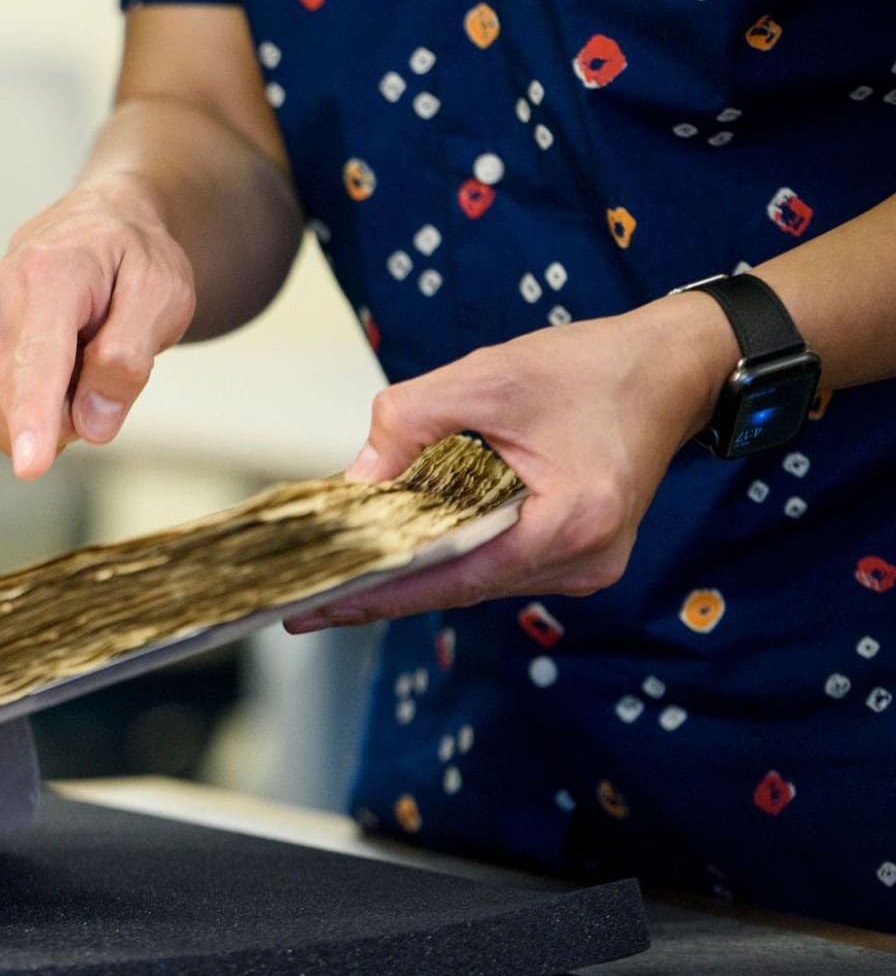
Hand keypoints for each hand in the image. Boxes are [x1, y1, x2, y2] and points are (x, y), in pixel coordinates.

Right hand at [0, 177, 195, 477]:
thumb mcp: (162, 296)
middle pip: (28, 402)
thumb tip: (91, 423)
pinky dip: (21, 411)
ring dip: (49, 408)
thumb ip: (129, 358)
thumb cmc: (129, 262)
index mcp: (48, 275)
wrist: (90, 231)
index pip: (40, 361)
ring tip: (70, 352)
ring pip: (7, 419)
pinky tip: (42, 373)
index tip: (29, 466)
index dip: (35, 418)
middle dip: (74, 406)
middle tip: (99, 350)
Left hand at [284, 291, 737, 631]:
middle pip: (461, 585)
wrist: (672, 367)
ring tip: (337, 570)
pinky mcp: (579, 556)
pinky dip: (450, 551)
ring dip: (414, 568)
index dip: (379, 593)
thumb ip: (410, 423)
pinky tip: (400, 545)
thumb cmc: (588, 369)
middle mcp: (583, 564)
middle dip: (383, 583)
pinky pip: (497, 561)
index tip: (314, 607)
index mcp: (570, 525)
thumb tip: (354, 484)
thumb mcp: (486, 378)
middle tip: (304, 592)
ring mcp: (586, 568)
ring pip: (477, 576)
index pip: (453, 577)